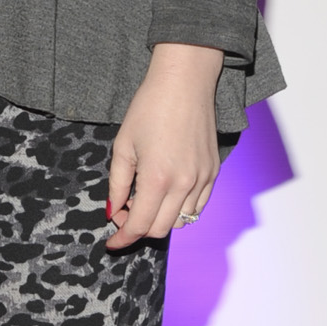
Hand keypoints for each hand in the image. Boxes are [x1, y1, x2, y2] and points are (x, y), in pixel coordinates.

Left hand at [106, 44, 223, 248]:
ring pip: (182, 221)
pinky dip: (180, 209)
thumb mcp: (123, 146)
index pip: (139, 226)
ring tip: (145, 198)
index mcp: (157, 179)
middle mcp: (184, 185)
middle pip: (161, 229)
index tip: (112, 242)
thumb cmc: (150, 108)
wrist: (184, 83)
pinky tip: (166, 194)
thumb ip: (118, 184)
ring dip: (160, 219)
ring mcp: (203, 179)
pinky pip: (198, 206)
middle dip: (139, 228)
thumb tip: (113, 211)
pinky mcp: (213, 172)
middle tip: (124, 211)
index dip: (123, 238)